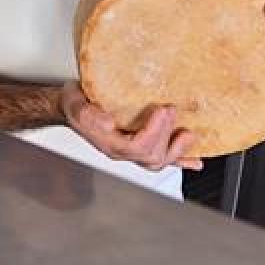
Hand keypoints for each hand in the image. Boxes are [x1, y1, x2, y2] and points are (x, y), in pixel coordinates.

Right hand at [60, 82, 201, 170]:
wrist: (70, 106)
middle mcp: (122, 151)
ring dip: (177, 150)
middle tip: (172, 110)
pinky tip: (194, 161)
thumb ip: (89, 113)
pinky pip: (161, 159)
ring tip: (188, 135)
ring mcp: (131, 151)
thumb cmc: (75, 103)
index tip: (162, 110)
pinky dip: (180, 161)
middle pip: (151, 156)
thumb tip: (108, 123)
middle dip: (166, 135)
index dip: (154, 132)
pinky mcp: (138, 146)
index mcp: (109, 143)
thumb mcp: (75, 103)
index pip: (137, 147)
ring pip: (157, 161)